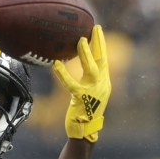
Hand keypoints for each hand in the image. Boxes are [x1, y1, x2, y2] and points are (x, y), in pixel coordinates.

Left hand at [52, 25, 110, 142]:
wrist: (85, 131)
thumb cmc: (84, 113)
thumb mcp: (89, 94)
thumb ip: (88, 81)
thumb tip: (84, 69)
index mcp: (103, 82)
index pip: (103, 59)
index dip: (101, 44)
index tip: (98, 30)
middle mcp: (102, 84)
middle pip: (102, 59)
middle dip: (99, 43)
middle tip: (95, 27)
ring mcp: (93, 91)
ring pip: (91, 68)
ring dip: (86, 54)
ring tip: (80, 40)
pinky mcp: (81, 98)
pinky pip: (71, 84)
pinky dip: (63, 74)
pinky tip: (56, 65)